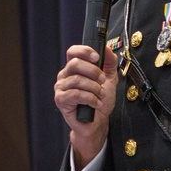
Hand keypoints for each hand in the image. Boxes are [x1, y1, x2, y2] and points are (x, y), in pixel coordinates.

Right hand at [54, 44, 118, 164]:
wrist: (97, 122)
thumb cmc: (99, 101)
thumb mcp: (109, 79)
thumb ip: (109, 63)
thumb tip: (107, 49)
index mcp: (74, 68)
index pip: (73, 52)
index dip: (85, 51)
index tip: (97, 57)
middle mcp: (65, 75)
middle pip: (76, 64)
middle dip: (94, 72)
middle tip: (102, 81)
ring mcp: (61, 87)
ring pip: (78, 80)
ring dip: (94, 88)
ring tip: (100, 96)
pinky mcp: (61, 100)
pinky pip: (76, 94)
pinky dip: (90, 99)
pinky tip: (95, 103)